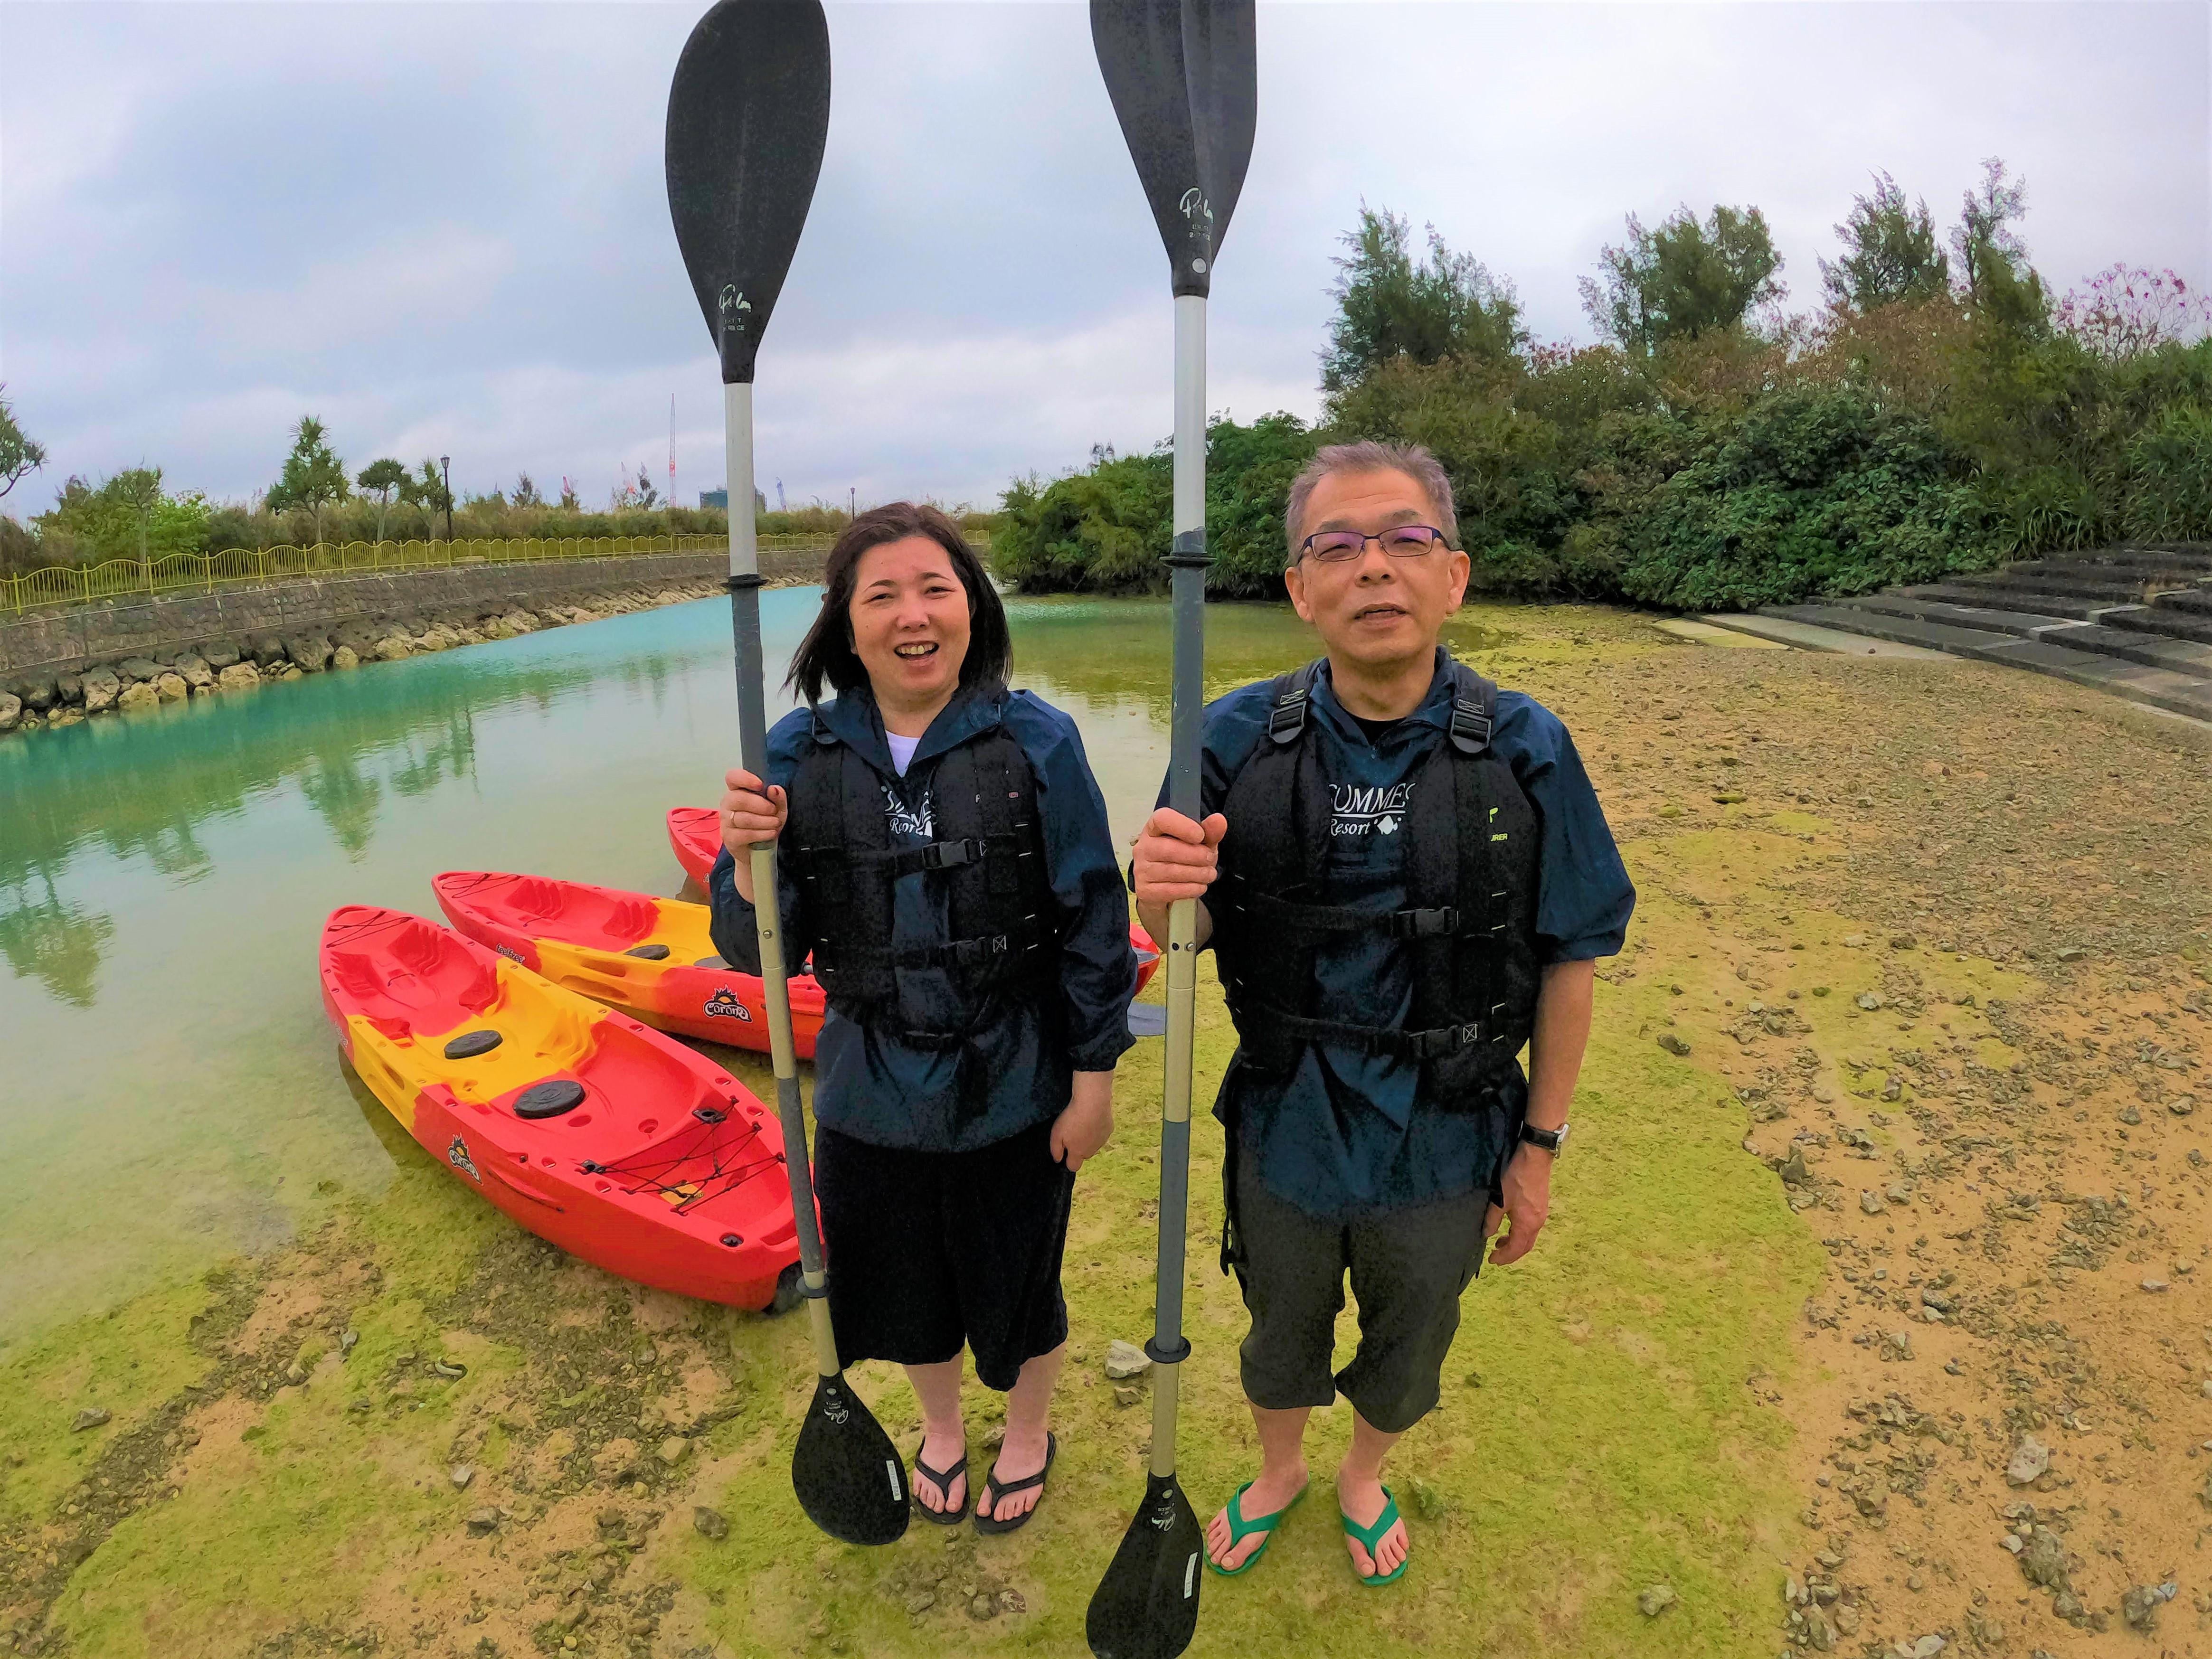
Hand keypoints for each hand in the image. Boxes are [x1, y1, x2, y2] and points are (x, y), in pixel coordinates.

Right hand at [720, 768, 786, 856]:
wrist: (759, 850)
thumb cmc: (765, 823)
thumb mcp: (777, 809)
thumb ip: (778, 797)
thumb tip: (773, 789)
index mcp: (737, 791)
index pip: (732, 777)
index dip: (744, 778)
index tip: (760, 785)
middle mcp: (728, 804)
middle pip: (738, 798)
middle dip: (760, 804)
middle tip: (773, 810)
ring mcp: (726, 821)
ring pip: (743, 818)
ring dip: (764, 821)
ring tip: (776, 823)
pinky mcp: (729, 838)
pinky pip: (745, 834)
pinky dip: (762, 833)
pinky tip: (771, 833)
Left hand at [1049, 1071, 1113, 1172]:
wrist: (1093, 1102)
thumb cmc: (1072, 1118)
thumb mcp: (1056, 1134)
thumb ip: (1056, 1150)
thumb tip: (1058, 1160)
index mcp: (1078, 1152)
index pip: (1073, 1166)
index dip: (1069, 1161)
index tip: (1065, 1150)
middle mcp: (1091, 1150)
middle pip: (1084, 1155)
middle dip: (1079, 1148)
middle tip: (1073, 1132)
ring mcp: (1102, 1140)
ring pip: (1094, 1144)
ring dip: (1089, 1139)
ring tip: (1083, 1123)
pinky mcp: (1109, 1130)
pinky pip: (1101, 1133)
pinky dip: (1097, 1129)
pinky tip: (1093, 1117)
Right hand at [1131, 808, 1226, 904]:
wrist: (1162, 886)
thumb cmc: (1180, 858)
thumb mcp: (1198, 842)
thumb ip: (1208, 831)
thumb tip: (1219, 820)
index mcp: (1154, 829)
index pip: (1161, 819)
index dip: (1183, 826)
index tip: (1200, 835)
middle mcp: (1143, 847)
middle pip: (1169, 849)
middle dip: (1197, 856)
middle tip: (1210, 859)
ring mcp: (1142, 870)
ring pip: (1172, 871)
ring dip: (1198, 874)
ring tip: (1208, 874)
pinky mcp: (1145, 890)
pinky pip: (1171, 890)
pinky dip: (1191, 888)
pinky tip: (1199, 886)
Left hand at [1486, 1142, 1552, 1266]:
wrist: (1535, 1159)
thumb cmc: (1516, 1179)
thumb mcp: (1500, 1200)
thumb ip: (1493, 1220)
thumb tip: (1487, 1235)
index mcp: (1527, 1224)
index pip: (1516, 1249)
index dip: (1504, 1257)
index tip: (1492, 1260)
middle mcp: (1537, 1223)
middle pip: (1525, 1247)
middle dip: (1511, 1253)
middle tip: (1496, 1255)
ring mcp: (1541, 1215)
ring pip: (1529, 1237)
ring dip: (1515, 1243)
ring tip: (1500, 1241)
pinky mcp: (1541, 1207)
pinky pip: (1531, 1228)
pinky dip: (1520, 1233)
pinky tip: (1510, 1226)